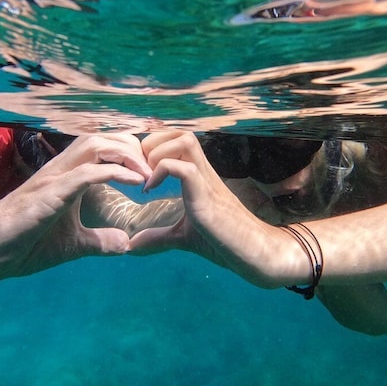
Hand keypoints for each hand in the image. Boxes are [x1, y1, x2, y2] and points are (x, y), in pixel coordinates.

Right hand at [0, 134, 151, 280]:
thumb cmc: (24, 244)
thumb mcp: (72, 244)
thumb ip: (98, 240)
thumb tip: (125, 245)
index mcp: (67, 176)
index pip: (103, 147)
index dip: (130, 152)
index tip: (151, 171)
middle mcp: (60, 170)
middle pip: (102, 137)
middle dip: (132, 147)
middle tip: (153, 171)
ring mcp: (53, 179)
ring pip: (93, 145)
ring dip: (125, 155)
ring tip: (145, 174)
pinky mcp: (47, 195)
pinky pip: (84, 174)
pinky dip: (111, 173)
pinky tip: (133, 183)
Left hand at [130, 131, 311, 287]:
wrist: (253, 253)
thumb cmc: (223, 242)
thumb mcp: (182, 237)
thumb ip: (159, 238)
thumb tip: (133, 247)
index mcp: (199, 175)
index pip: (177, 139)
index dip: (153, 146)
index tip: (140, 171)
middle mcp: (204, 171)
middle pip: (180, 132)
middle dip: (153, 144)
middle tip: (141, 171)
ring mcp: (207, 181)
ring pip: (185, 140)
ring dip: (158, 153)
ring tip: (148, 177)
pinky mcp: (207, 196)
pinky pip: (184, 168)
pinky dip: (161, 172)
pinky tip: (151, 190)